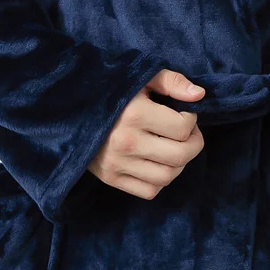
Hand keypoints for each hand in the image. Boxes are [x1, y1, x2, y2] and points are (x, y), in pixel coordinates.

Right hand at [87, 68, 205, 197]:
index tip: (184, 115)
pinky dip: (160, 180)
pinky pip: (150, 191)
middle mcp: (127, 142)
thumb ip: (171, 82)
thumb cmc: (111, 92)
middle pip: (180, 156)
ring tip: (173, 148)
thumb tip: (199, 95)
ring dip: (179, 164)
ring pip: (167, 176)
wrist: (70, 111)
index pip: (182, 128)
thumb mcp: (139, 78)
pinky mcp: (111, 178)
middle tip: (187, 134)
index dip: (191, 120)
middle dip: (193, 144)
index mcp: (135, 114)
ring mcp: (118, 164)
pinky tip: (157, 163)